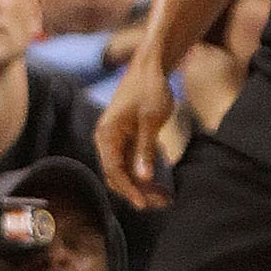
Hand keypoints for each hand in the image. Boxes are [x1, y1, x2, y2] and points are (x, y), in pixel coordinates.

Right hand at [94, 44, 175, 207]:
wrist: (150, 66)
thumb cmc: (149, 88)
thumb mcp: (151, 120)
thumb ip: (146, 150)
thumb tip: (143, 178)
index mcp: (107, 135)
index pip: (114, 171)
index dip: (129, 190)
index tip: (144, 204)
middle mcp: (106, 139)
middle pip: (117, 175)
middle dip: (137, 191)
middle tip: (160, 203)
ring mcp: (116, 139)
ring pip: (125, 171)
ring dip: (142, 185)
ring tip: (164, 197)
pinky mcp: (126, 138)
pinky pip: (131, 162)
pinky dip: (145, 173)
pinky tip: (161, 182)